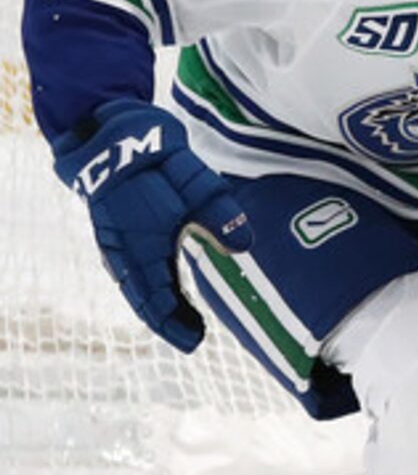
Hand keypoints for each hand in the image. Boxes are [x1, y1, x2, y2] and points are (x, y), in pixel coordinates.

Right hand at [52, 99, 250, 352]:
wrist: (116, 132)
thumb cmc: (154, 163)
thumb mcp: (192, 185)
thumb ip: (218, 215)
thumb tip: (244, 244)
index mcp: (138, 251)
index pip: (152, 302)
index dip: (173, 324)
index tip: (195, 342)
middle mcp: (126, 251)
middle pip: (146, 297)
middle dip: (169, 318)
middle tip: (195, 336)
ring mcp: (124, 238)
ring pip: (142, 282)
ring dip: (164, 301)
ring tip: (189, 317)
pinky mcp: (129, 225)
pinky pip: (140, 264)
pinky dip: (157, 281)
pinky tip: (173, 283)